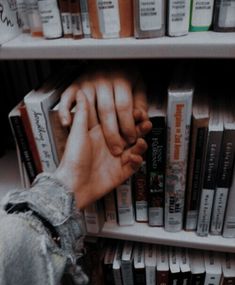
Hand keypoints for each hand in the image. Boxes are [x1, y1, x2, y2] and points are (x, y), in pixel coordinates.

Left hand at [54, 91, 147, 208]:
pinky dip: (137, 161)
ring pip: (135, 149)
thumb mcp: (78, 133)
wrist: (73, 185)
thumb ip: (83, 113)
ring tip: (140, 141)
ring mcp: (117, 160)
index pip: (120, 122)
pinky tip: (134, 158)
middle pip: (131, 134)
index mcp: (102, 135)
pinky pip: (135, 165)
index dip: (130, 116)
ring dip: (140, 144)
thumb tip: (80, 92)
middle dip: (140, 129)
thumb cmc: (73, 160)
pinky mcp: (121, 173)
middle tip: (146, 124)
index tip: (137, 111)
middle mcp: (111, 145)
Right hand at [59, 69, 151, 155]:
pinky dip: (64, 112)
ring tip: (98, 144)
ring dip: (92, 130)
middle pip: (106, 111)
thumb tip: (142, 119)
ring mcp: (87, 82)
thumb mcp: (138, 85)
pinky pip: (66, 99)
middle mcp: (103, 80)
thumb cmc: (124, 74)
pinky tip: (67, 124)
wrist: (108, 55)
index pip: (124, 107)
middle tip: (116, 149)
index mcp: (121, 79)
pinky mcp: (74, 85)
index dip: (128, 125)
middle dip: (112, 134)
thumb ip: (140, 103)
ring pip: (87, 110)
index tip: (131, 139)